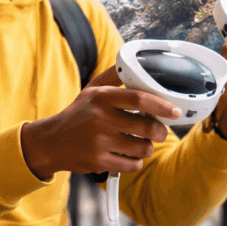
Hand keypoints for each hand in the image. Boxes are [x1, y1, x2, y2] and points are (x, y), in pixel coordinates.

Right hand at [20, 66, 180, 180]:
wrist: (51, 142)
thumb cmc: (77, 114)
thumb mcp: (91, 91)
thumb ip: (113, 76)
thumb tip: (132, 61)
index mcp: (101, 98)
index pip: (138, 99)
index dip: (161, 105)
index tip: (175, 111)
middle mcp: (100, 119)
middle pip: (148, 128)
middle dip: (159, 132)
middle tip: (156, 131)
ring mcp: (99, 142)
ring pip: (143, 148)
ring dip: (145, 147)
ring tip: (136, 142)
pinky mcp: (99, 162)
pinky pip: (133, 165)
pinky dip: (135, 161)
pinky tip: (126, 155)